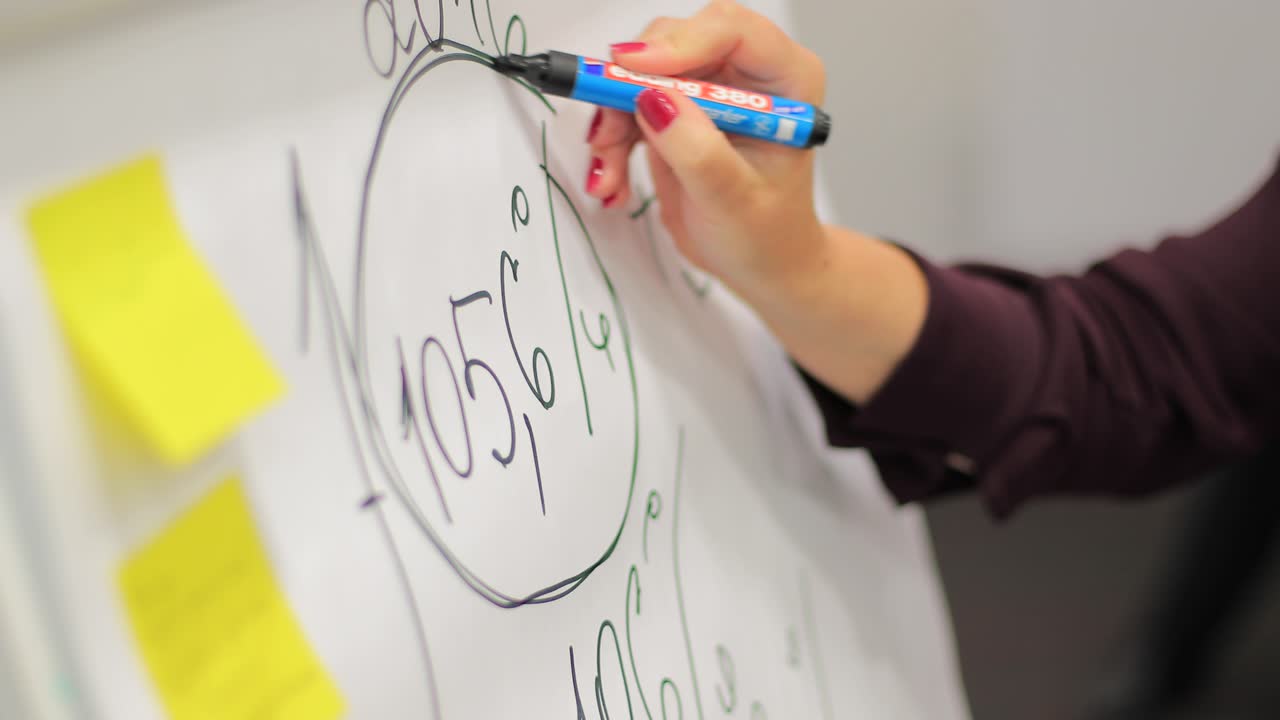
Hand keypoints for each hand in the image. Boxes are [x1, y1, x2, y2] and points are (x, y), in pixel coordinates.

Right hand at [585, 0, 827, 299]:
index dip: (679, 44)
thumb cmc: (767, 234)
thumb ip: (696, 149)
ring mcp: (708, 89)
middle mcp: (746, 74)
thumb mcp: (733, 200)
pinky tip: (613, 182)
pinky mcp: (677, 110)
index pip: (731, 31)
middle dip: (631, 87)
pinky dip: (613, 141)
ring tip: (609, 176)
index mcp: (785, 80)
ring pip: (641, 74)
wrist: (761, 263)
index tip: (632, 73)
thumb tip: (652, 99)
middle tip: (607, 136)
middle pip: (675, 43)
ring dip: (613, 121)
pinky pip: (629, 105)